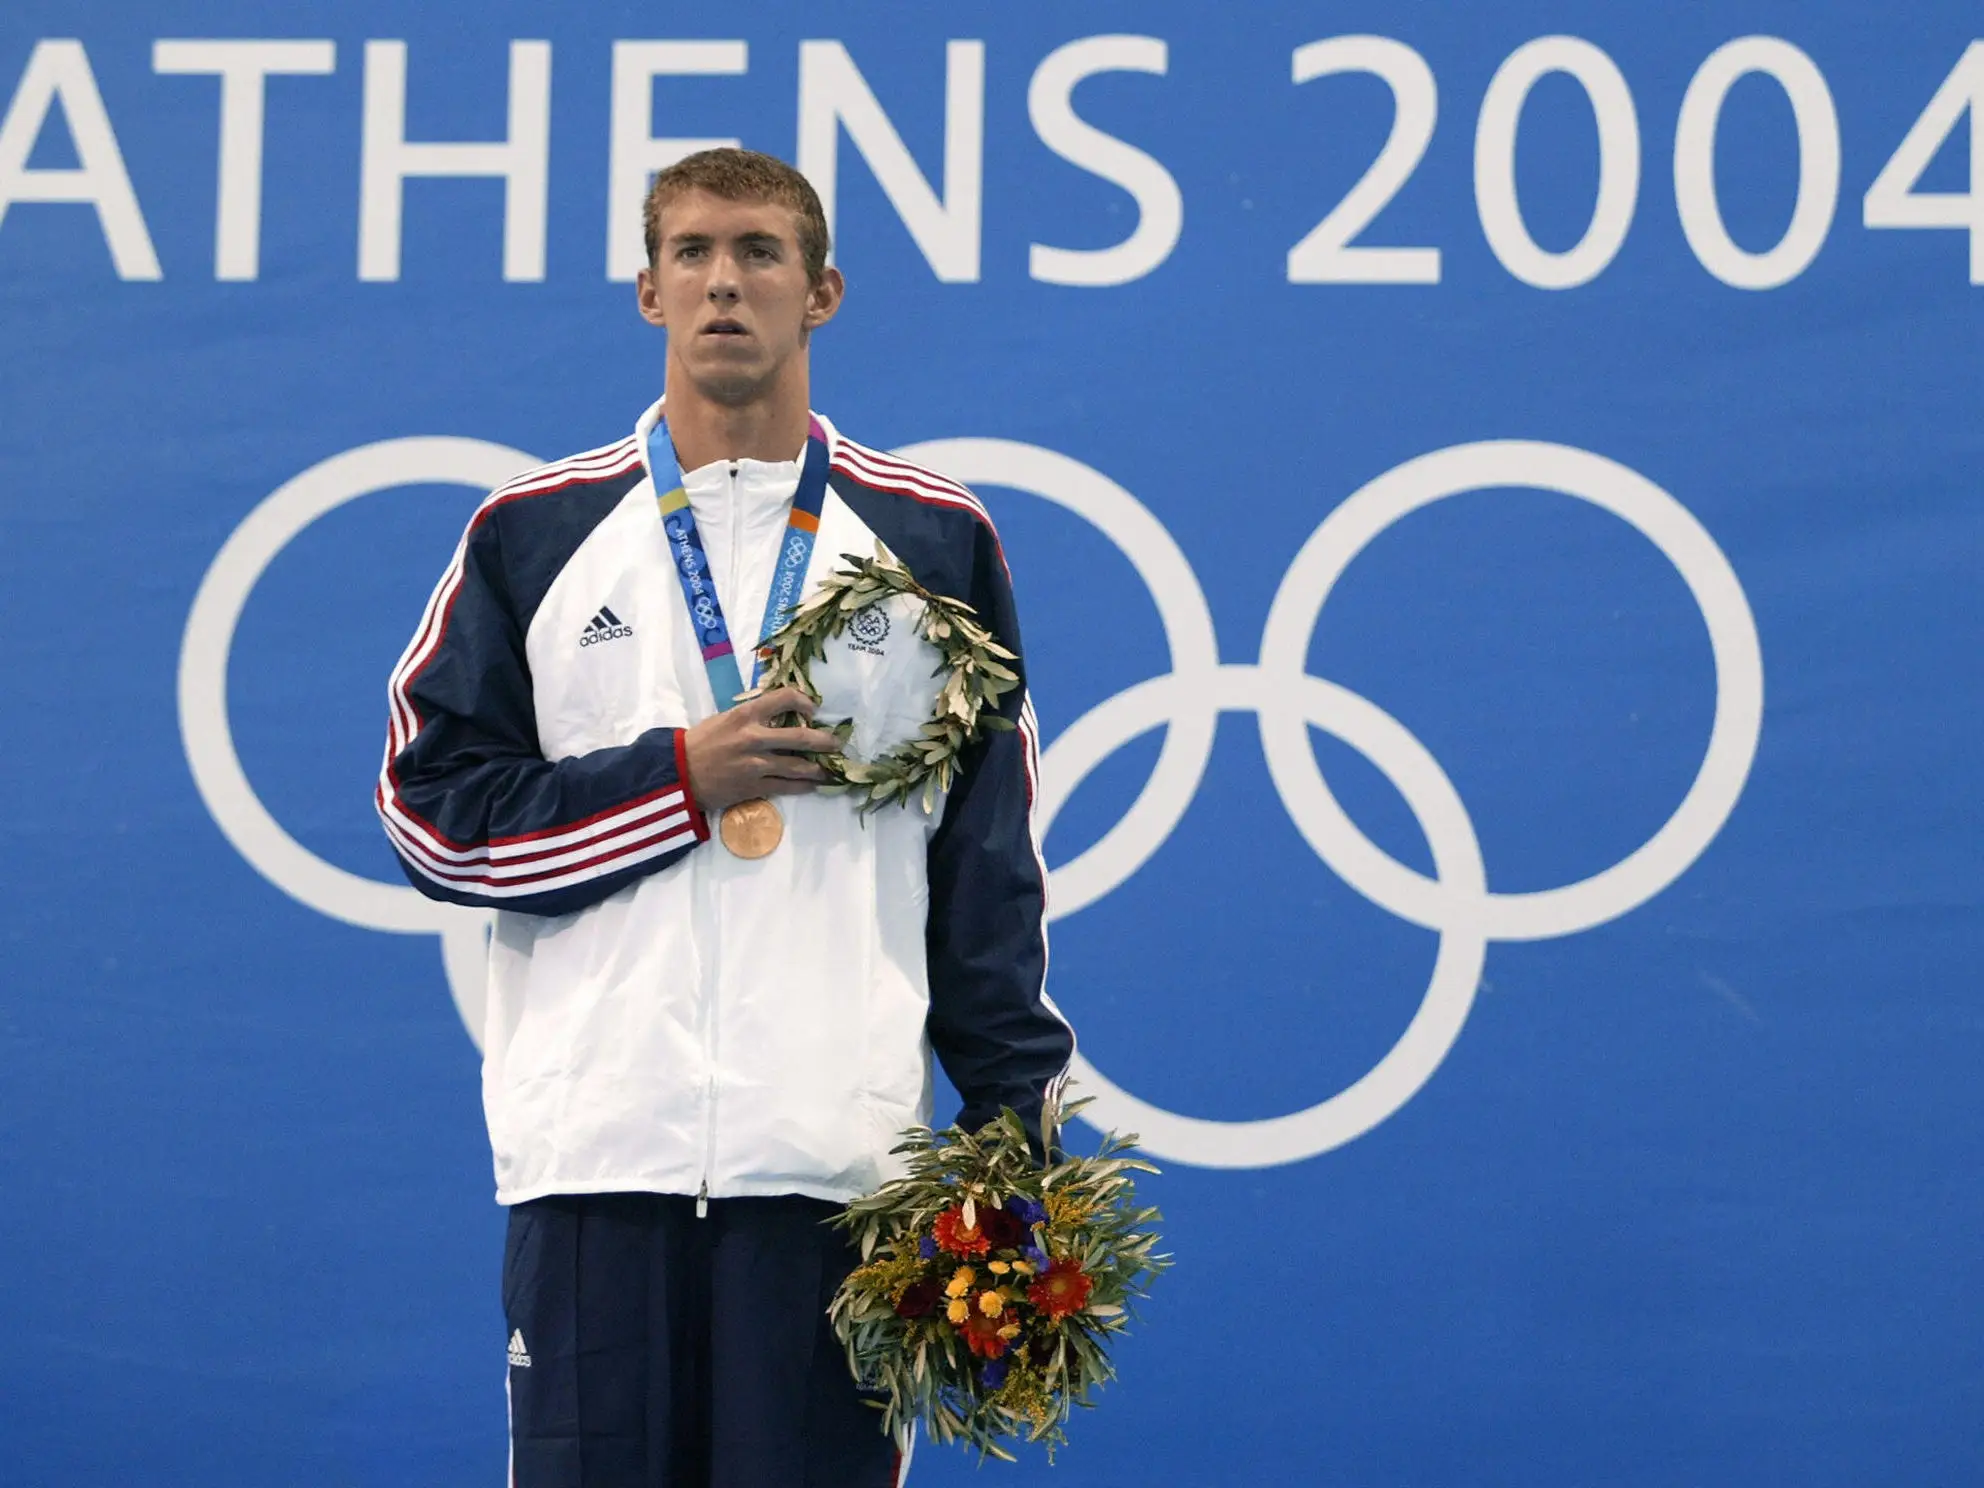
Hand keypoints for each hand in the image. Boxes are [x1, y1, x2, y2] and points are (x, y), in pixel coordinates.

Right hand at [681, 687, 840, 811]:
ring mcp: (756, 764)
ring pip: (798, 766)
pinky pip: (786, 787)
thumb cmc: (701, 742)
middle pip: (800, 737)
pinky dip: (802, 786)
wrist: (679, 774)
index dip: (805, 701)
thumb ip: (753, 716)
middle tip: (836, 742)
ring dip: (816, 768)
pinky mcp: (754, 786)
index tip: (812, 709)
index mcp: (745, 714)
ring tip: (826, 769)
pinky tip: (811, 785)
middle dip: (823, 740)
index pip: (784, 698)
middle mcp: (754, 737)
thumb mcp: (725, 718)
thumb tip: (781, 715)